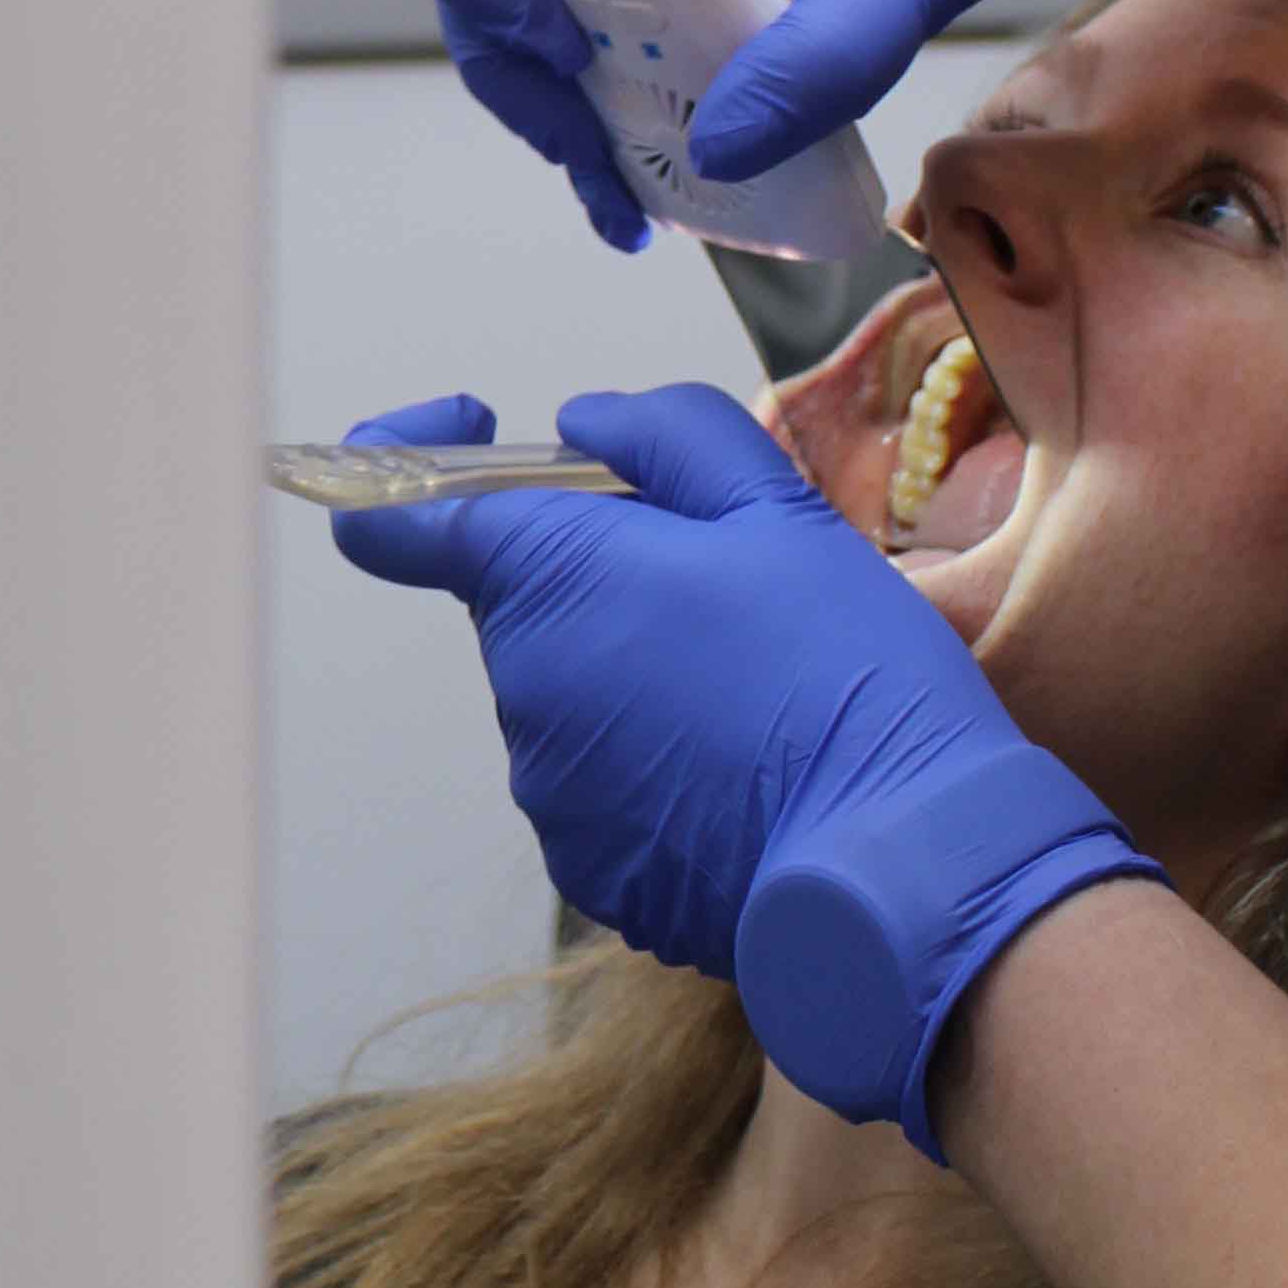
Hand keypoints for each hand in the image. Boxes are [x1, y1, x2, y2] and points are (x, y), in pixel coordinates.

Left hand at [329, 385, 1153, 1139]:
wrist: (896, 860)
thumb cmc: (843, 671)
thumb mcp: (778, 508)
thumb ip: (666, 434)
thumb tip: (579, 424)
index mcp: (545, 576)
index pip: (391, 518)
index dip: (409, 457)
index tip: (484, 431)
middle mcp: (521, 684)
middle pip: (525, 598)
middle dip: (602, 575)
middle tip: (727, 587)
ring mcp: (547, 787)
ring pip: (572, 691)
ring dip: (637, 671)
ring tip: (758, 688)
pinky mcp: (587, 863)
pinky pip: (604, 781)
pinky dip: (660, 761)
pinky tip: (749, 767)